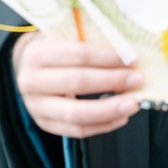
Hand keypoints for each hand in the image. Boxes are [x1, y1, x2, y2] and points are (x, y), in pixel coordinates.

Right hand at [11, 32, 142, 137]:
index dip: (107, 57)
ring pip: (76, 113)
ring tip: (133, 104)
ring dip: (109, 110)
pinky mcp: (44, 124)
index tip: (132, 58)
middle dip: (112, 81)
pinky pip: (76, 131)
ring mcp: (36, 106)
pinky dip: (102, 126)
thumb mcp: (67, 36)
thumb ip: (92, 40)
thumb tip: (129, 51)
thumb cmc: (57, 49)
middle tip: (137, 80)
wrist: (30, 67)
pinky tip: (121, 118)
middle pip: (77, 82)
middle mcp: (31, 81)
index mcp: (37, 53)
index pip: (78, 54)